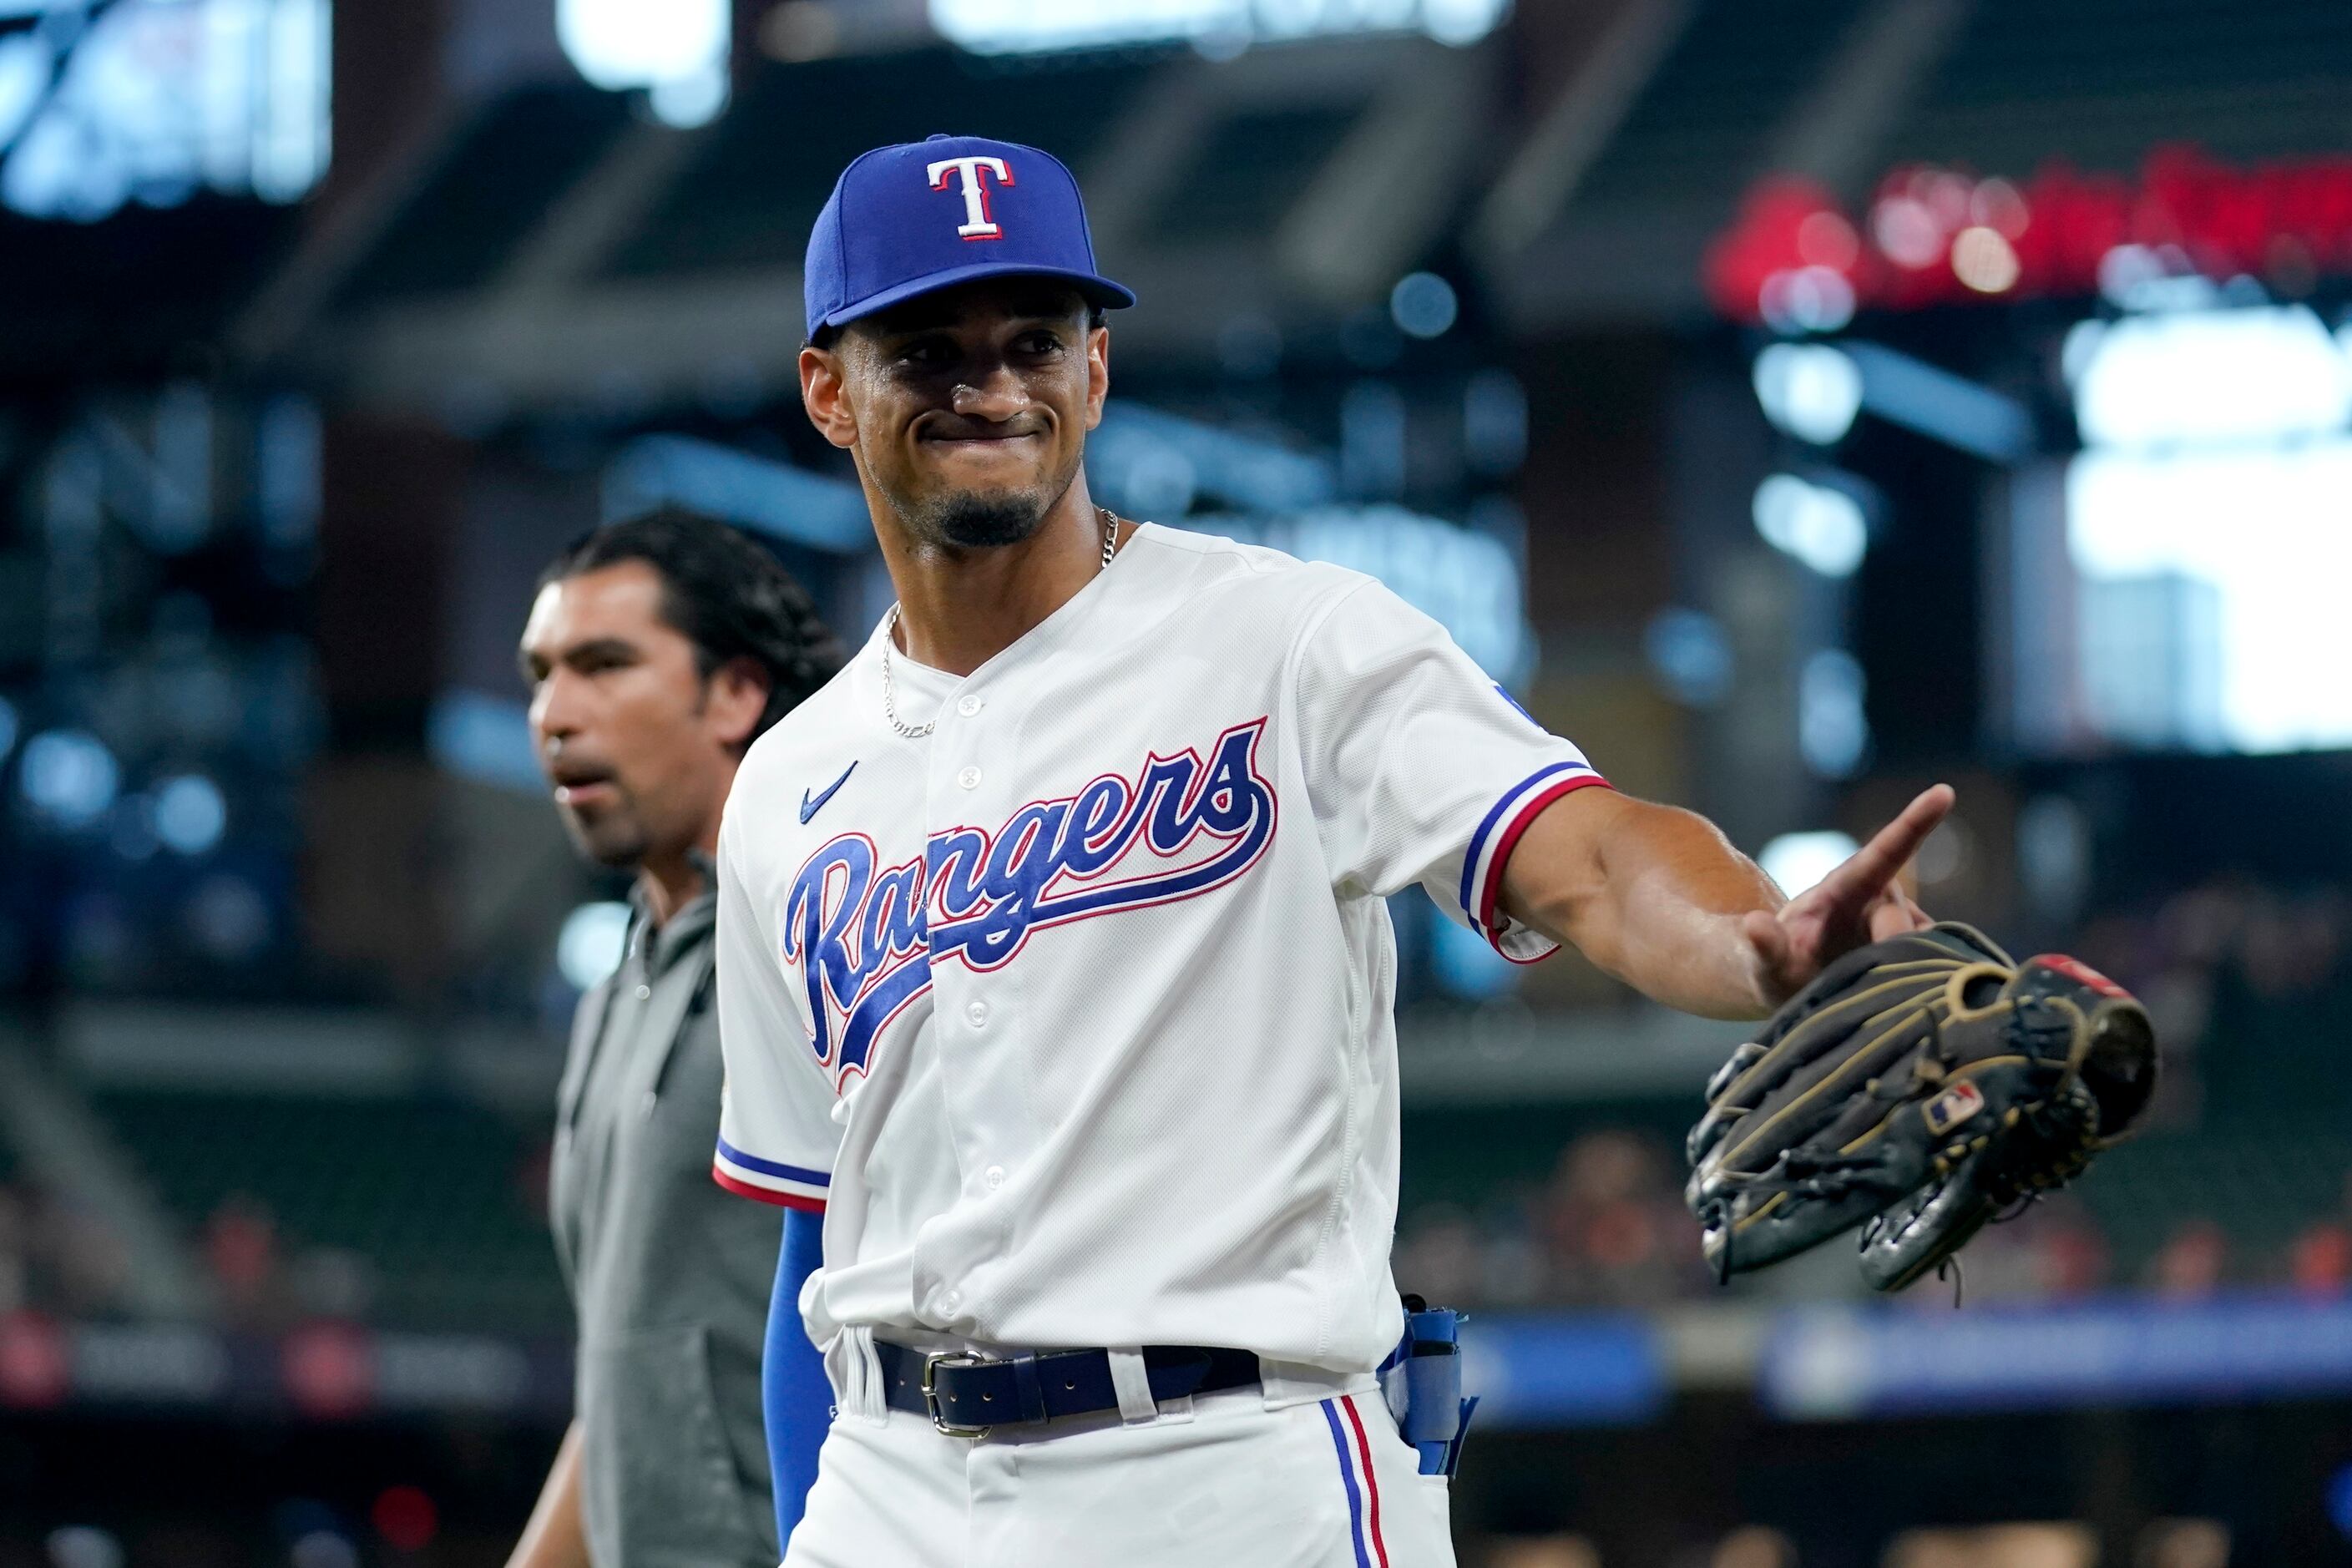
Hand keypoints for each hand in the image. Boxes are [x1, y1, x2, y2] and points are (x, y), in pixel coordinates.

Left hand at [1741, 784, 1953, 1007]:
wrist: (1788, 985)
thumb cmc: (1774, 968)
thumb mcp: (1762, 961)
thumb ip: (1762, 947)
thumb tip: (1753, 926)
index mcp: (1841, 890)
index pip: (1883, 852)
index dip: (1913, 823)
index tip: (1943, 792)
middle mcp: (1873, 900)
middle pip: (1899, 917)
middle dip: (1893, 942)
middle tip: (1877, 973)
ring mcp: (1894, 924)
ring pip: (1921, 942)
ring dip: (1906, 966)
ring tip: (1871, 990)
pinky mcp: (1910, 949)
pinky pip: (1930, 960)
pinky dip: (1923, 977)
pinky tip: (1905, 993)